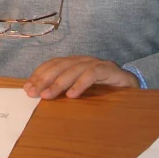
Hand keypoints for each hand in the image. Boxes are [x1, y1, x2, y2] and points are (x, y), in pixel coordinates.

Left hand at [23, 56, 139, 99]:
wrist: (131, 86)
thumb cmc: (103, 89)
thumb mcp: (81, 89)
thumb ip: (65, 90)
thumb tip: (41, 96)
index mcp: (74, 63)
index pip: (52, 64)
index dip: (39, 74)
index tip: (27, 87)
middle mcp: (83, 60)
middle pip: (59, 66)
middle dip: (44, 79)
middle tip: (33, 92)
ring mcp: (96, 64)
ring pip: (73, 70)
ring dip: (58, 83)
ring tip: (47, 95)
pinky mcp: (109, 70)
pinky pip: (92, 74)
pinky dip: (80, 84)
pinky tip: (72, 95)